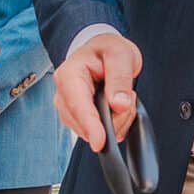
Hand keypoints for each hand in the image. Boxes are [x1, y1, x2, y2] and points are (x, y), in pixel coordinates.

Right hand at [52, 32, 141, 148]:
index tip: (99, 142)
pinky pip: (99, 134)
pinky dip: (115, 125)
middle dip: (113, 119)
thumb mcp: (120, 54)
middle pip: (85, 124)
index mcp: (69, 75)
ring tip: (122, 97)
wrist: (102, 52)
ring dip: (116, 121)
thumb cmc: (107, 50)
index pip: (78, 106)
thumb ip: (120, 78)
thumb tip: (119, 105)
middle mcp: (64, 95)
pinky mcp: (79, 120)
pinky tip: (117, 107)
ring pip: (93, 132)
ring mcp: (70, 110)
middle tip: (129, 97)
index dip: (89, 125)